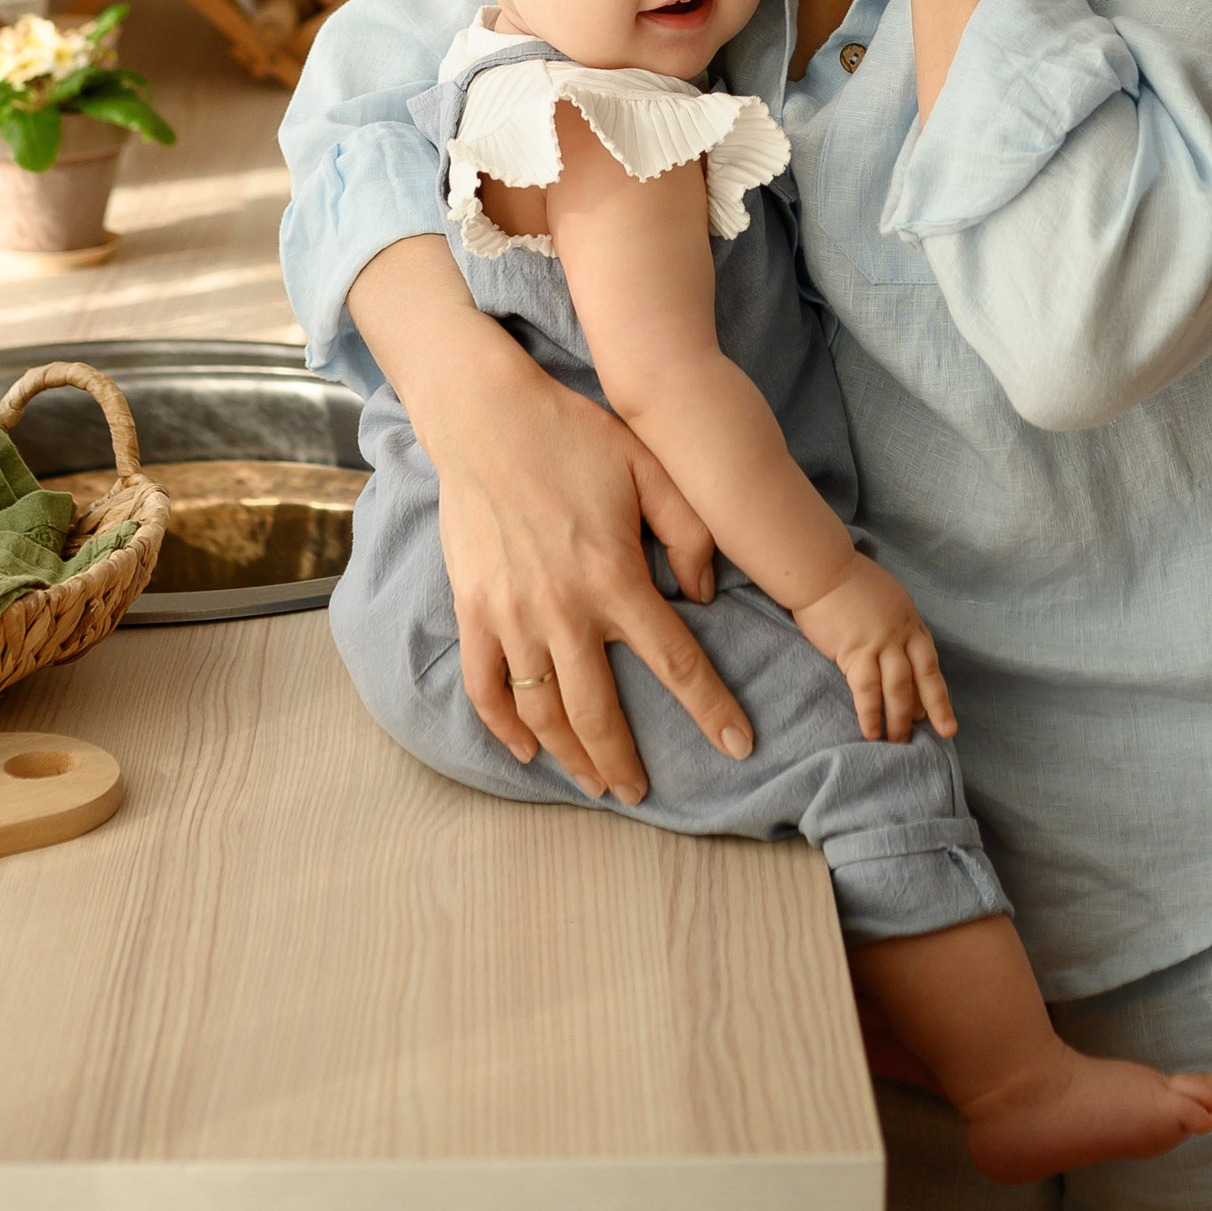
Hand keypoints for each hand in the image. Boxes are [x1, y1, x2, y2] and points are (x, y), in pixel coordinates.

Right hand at [428, 341, 752, 804]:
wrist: (486, 418)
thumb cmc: (574, 437)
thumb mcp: (651, 467)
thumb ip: (691, 530)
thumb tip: (704, 596)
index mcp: (616, 577)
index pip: (676, 663)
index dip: (711, 710)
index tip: (738, 746)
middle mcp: (564, 609)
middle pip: (600, 712)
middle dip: (625, 763)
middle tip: (641, 793)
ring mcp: (512, 616)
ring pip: (544, 713)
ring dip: (571, 758)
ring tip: (595, 783)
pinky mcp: (473, 611)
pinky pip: (486, 689)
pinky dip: (505, 729)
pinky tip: (528, 750)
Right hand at [792, 555, 956, 744]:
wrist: (820, 568)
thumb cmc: (843, 580)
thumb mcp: (882, 596)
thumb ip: (890, 621)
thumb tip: (890, 648)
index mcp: (908, 617)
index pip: (928, 659)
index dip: (933, 688)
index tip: (936, 712)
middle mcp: (901, 631)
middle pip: (924, 675)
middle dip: (936, 706)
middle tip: (944, 733)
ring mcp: (881, 642)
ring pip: (899, 688)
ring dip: (901, 718)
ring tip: (900, 743)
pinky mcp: (856, 652)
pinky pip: (867, 691)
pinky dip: (871, 714)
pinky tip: (872, 733)